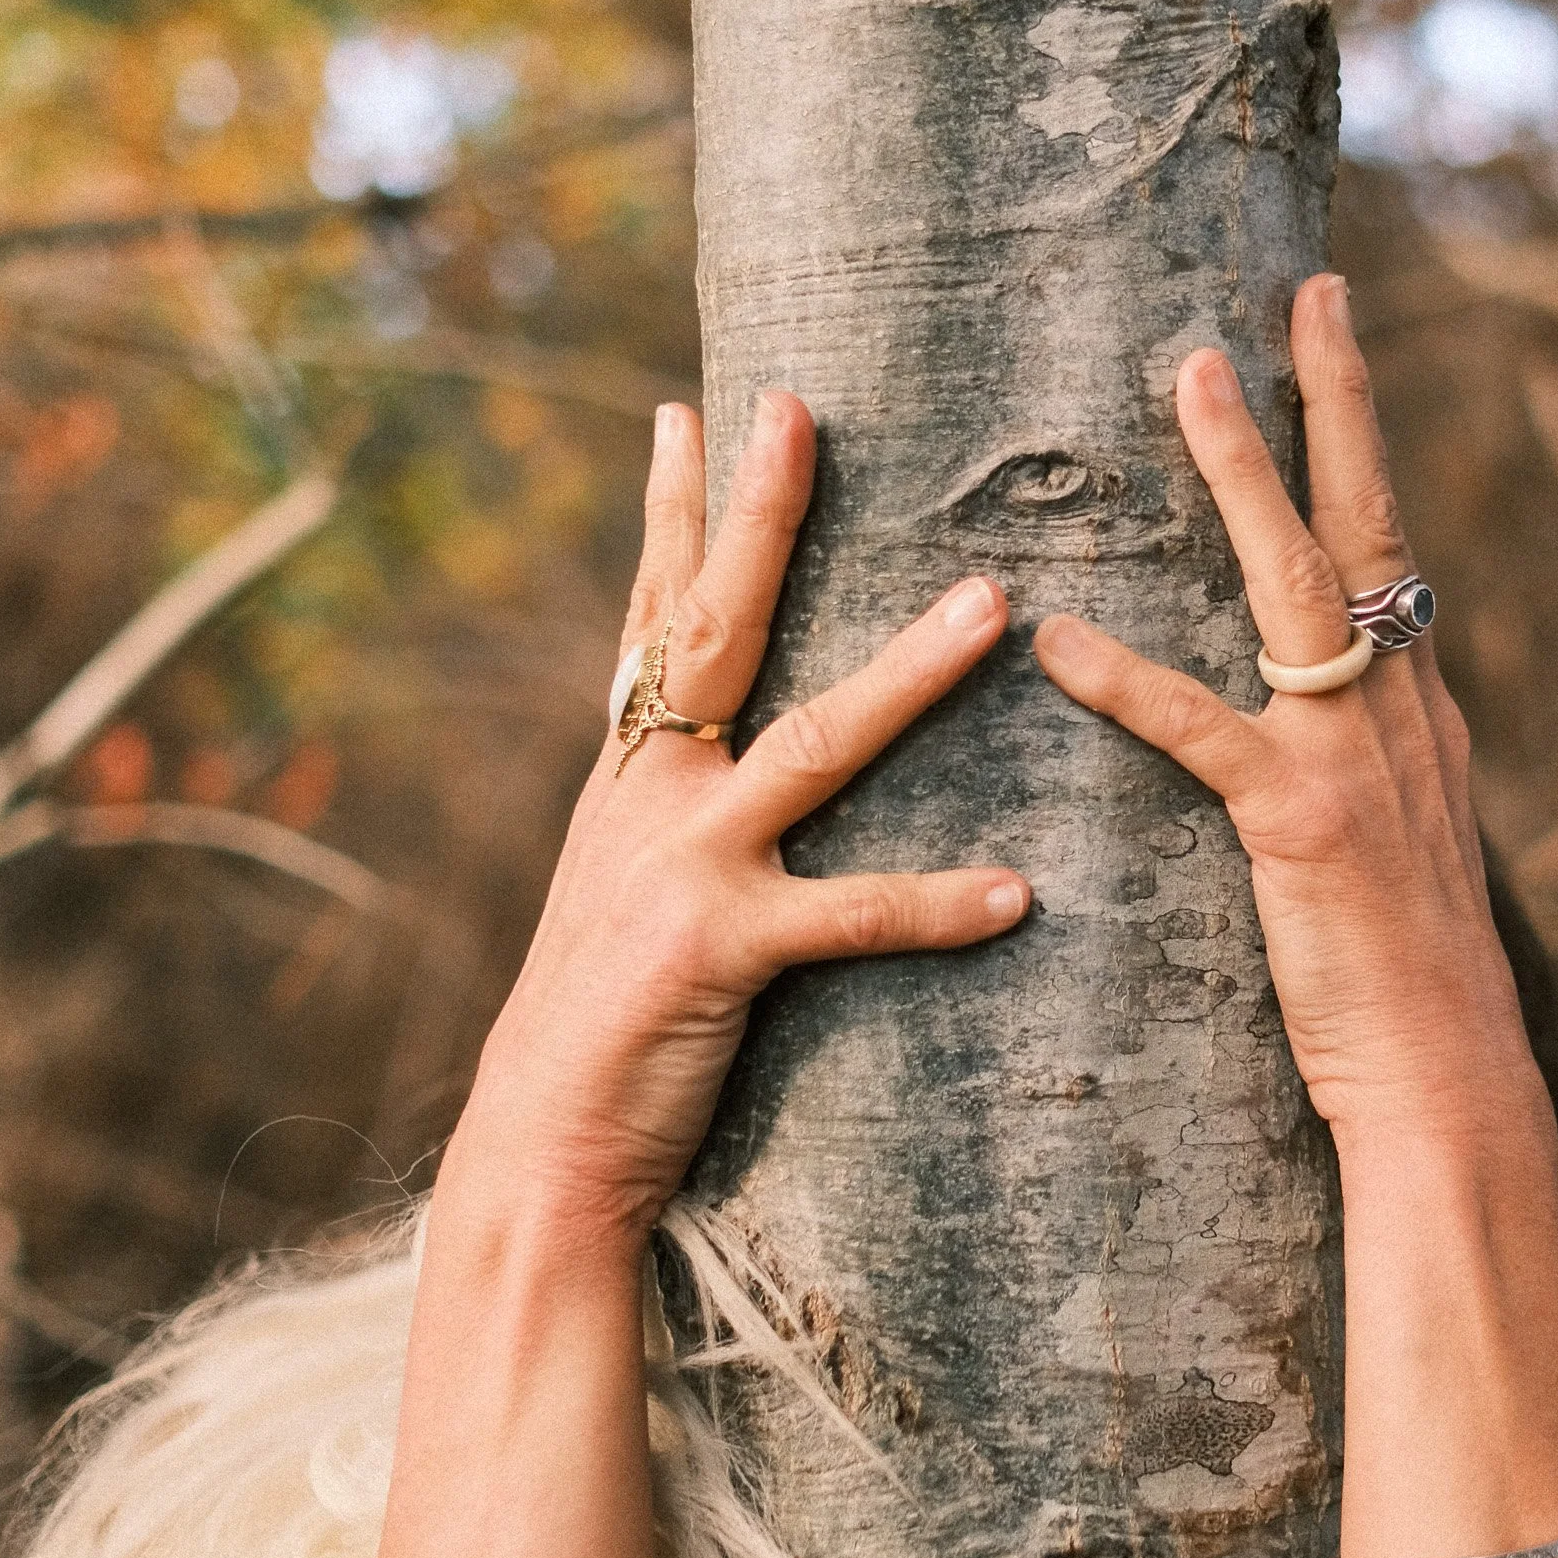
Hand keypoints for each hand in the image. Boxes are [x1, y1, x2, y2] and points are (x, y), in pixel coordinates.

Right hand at [455, 390, 1028, 1241]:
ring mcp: (684, 867)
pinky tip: (1016, 890)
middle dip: (757, 517)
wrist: (541, 1146)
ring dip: (910, 673)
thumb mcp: (623, 893)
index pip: (655, 619)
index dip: (675, 513)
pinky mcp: (722, 951)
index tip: (692, 412)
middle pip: (715, 630)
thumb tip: (716, 755)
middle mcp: (649, 799)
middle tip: (796, 411)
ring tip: (995, 605)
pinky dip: (937, 905)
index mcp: (630, 778)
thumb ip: (674, 817)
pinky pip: (853, 915)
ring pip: (816, 744)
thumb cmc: (603, 1027)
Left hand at [1033, 276, 1535, 1149]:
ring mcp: (1357, 762)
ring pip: (1298, 587)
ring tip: (1194, 380)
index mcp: (1415, 710)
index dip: (1361, 433)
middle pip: (1367, 522)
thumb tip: (1317, 709)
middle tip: (1306, 290)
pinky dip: (1132, 681)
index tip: (1331, 328)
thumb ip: (1355, 764)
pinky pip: (1207, 733)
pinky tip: (1061, 639)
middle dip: (1334, 400)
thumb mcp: (1392, 846)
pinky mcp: (1301, 829)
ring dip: (1245, 478)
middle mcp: (1399, 712)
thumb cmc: (1401, 981)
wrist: (1448, 1081)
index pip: (1388, 542)